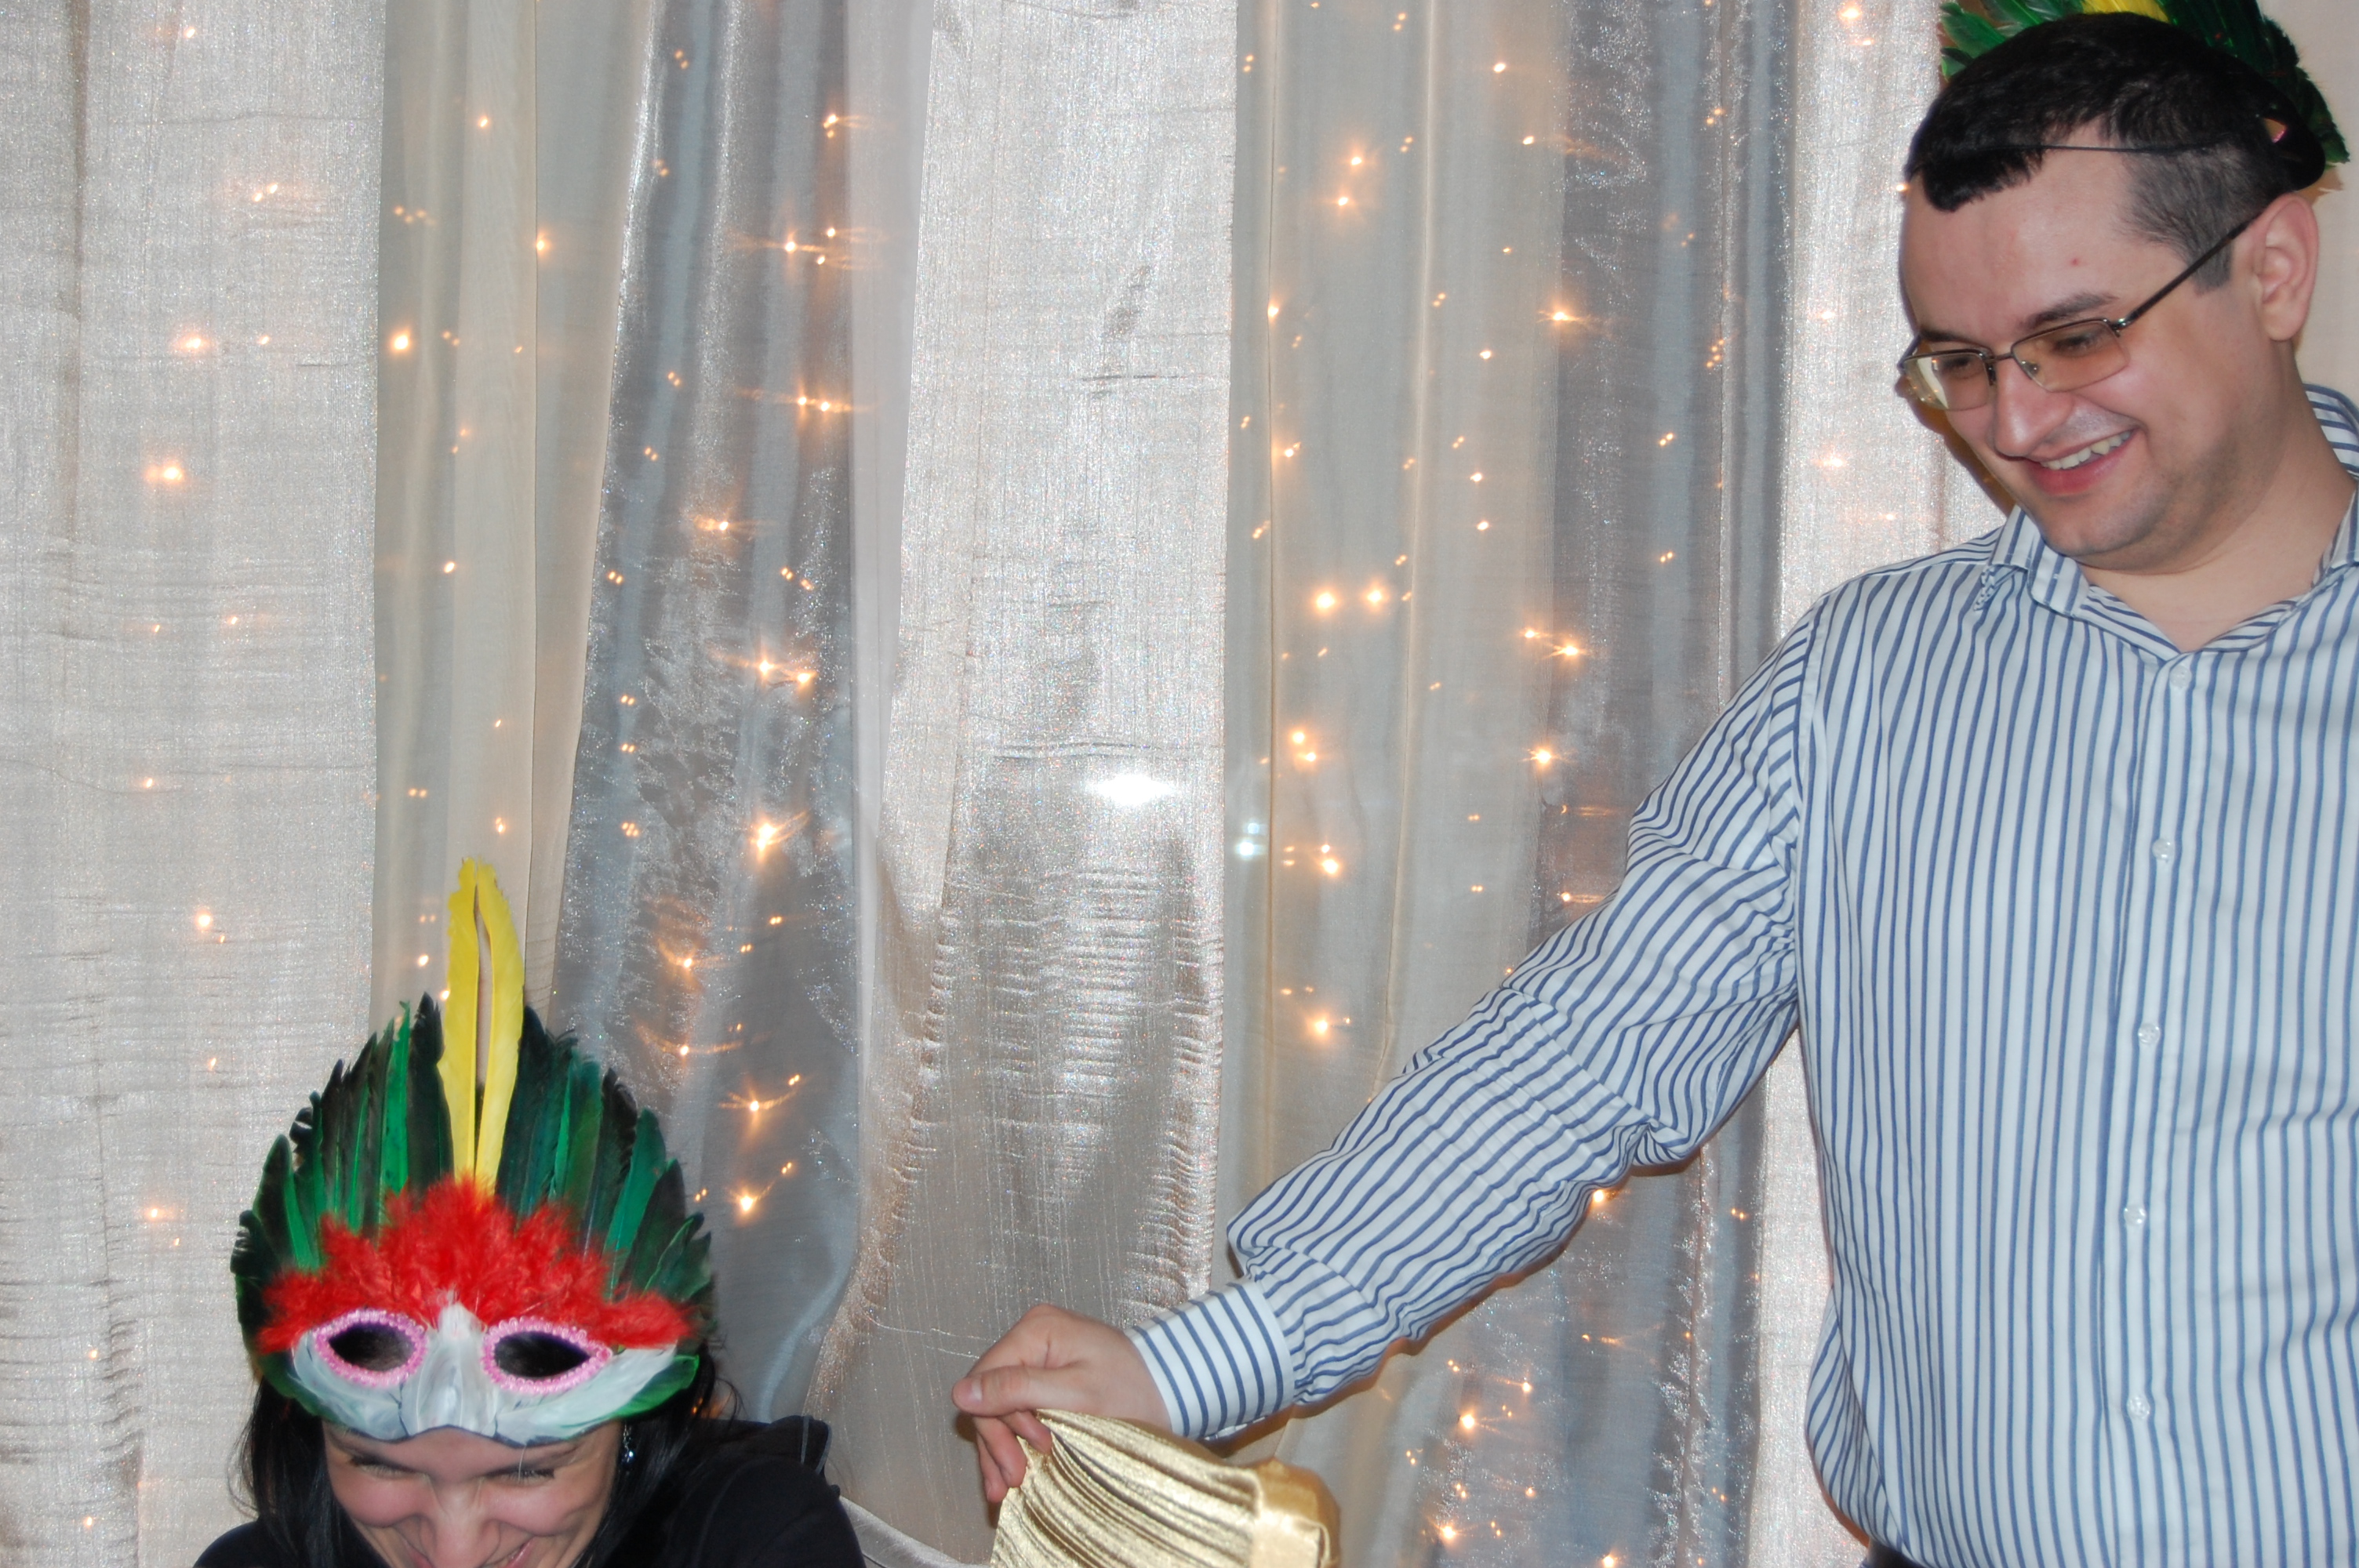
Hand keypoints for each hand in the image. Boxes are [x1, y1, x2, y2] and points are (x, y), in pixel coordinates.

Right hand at [952, 1303, 1167, 1502]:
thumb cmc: (1131, 1388)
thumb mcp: (1074, 1393)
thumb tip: (960, 1394)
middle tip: (1015, 1480)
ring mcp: (1037, 1355)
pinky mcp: (1046, 1375)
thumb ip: (1018, 1390)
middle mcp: (1031, 1335)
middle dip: (1000, 1441)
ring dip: (1003, 1447)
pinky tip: (1012, 1472)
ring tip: (1008, 1488)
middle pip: (991, 1395)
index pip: (987, 1378)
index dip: (995, 1424)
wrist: (1171, 1387)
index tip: (1018, 1462)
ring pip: (1000, 1406)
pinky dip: (1015, 1440)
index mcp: (1036, 1329)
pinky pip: (1018, 1408)